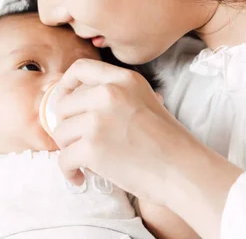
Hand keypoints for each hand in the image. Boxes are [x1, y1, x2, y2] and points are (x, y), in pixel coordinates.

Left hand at [50, 59, 208, 204]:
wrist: (185, 172)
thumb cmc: (167, 143)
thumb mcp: (144, 100)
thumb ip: (113, 94)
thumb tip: (75, 98)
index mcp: (122, 80)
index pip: (80, 68)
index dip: (66, 84)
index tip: (65, 100)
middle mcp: (107, 94)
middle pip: (63, 106)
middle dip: (68, 127)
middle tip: (81, 143)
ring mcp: (97, 120)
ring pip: (60, 133)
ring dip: (70, 150)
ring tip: (87, 161)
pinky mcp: (92, 147)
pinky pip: (64, 159)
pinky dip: (69, 171)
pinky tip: (80, 177)